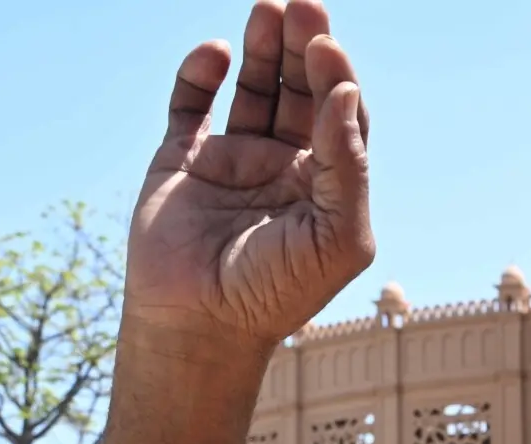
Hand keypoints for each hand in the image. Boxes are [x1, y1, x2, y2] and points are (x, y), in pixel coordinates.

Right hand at [126, 0, 371, 351]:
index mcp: (327, 185)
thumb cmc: (279, 292)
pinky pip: (192, 105)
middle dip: (304, 49)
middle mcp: (285, 167)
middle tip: (305, 6)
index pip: (342, 116)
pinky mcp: (182, 160)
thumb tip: (346, 95)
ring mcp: (234, 161)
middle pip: (300, 92)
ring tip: (269, 8)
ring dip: (262, 50)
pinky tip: (217, 53)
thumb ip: (347, 167)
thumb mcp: (337, 236)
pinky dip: (202, 74)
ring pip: (253, 90)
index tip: (329, 47)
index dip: (338, 79)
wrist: (202, 325)